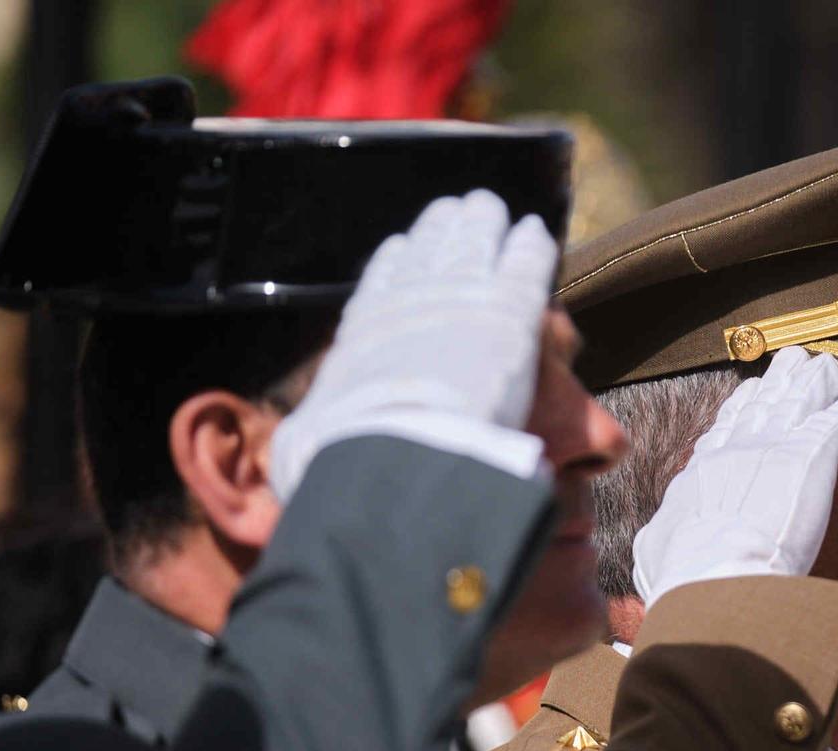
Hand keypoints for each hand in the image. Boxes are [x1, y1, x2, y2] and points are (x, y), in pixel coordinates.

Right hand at [271, 189, 558, 499]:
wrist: (398, 451)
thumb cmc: (345, 456)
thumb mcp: (310, 439)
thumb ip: (314, 431)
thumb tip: (302, 446)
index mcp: (366, 328)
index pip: (382, 281)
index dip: (396, 262)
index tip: (403, 247)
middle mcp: (409, 300)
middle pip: (430, 248)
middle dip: (444, 228)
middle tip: (458, 213)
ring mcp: (461, 296)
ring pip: (475, 239)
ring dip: (484, 222)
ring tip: (490, 208)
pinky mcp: (510, 308)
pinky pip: (524, 261)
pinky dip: (530, 245)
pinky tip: (535, 231)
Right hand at [632, 346, 837, 605]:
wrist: (713, 571)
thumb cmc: (682, 572)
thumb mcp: (658, 549)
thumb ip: (662, 540)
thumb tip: (651, 548)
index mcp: (704, 474)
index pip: (725, 432)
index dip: (740, 408)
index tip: (749, 391)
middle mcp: (738, 452)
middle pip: (764, 408)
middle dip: (778, 383)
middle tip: (790, 359)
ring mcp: (773, 449)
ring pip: (798, 405)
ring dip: (814, 384)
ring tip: (826, 364)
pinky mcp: (809, 456)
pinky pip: (835, 425)